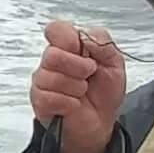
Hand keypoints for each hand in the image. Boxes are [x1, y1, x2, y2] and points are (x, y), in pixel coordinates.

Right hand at [31, 20, 126, 152]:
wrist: (101, 123)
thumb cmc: (104, 93)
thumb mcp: (115, 63)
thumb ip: (103, 43)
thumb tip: (84, 35)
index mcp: (69, 47)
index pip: (55, 29)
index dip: (68, 39)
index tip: (83, 51)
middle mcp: (51, 61)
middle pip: (52, 54)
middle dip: (78, 67)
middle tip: (89, 76)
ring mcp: (42, 81)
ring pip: (49, 76)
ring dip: (75, 87)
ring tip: (82, 92)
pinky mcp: (39, 100)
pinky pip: (48, 97)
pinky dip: (68, 102)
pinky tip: (74, 104)